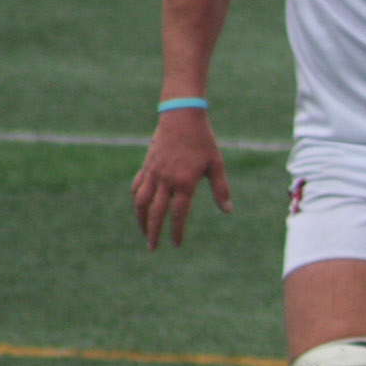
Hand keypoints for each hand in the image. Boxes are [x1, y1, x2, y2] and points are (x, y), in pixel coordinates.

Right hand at [131, 109, 231, 249]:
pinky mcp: (147, 165)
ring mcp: (153, 172)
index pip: (178, 214)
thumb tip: (228, 210)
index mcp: (184, 183)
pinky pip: (138, 186)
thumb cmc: (203, 141)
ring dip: (141, 219)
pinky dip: (137, 200)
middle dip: (153, 232)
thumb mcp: (216, 165)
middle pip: (156, 212)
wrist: (181, 117)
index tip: (176, 244)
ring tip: (144, 232)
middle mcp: (166, 180)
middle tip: (153, 248)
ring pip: (141, 201)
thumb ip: (221, 189)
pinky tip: (139, 209)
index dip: (176, 231)